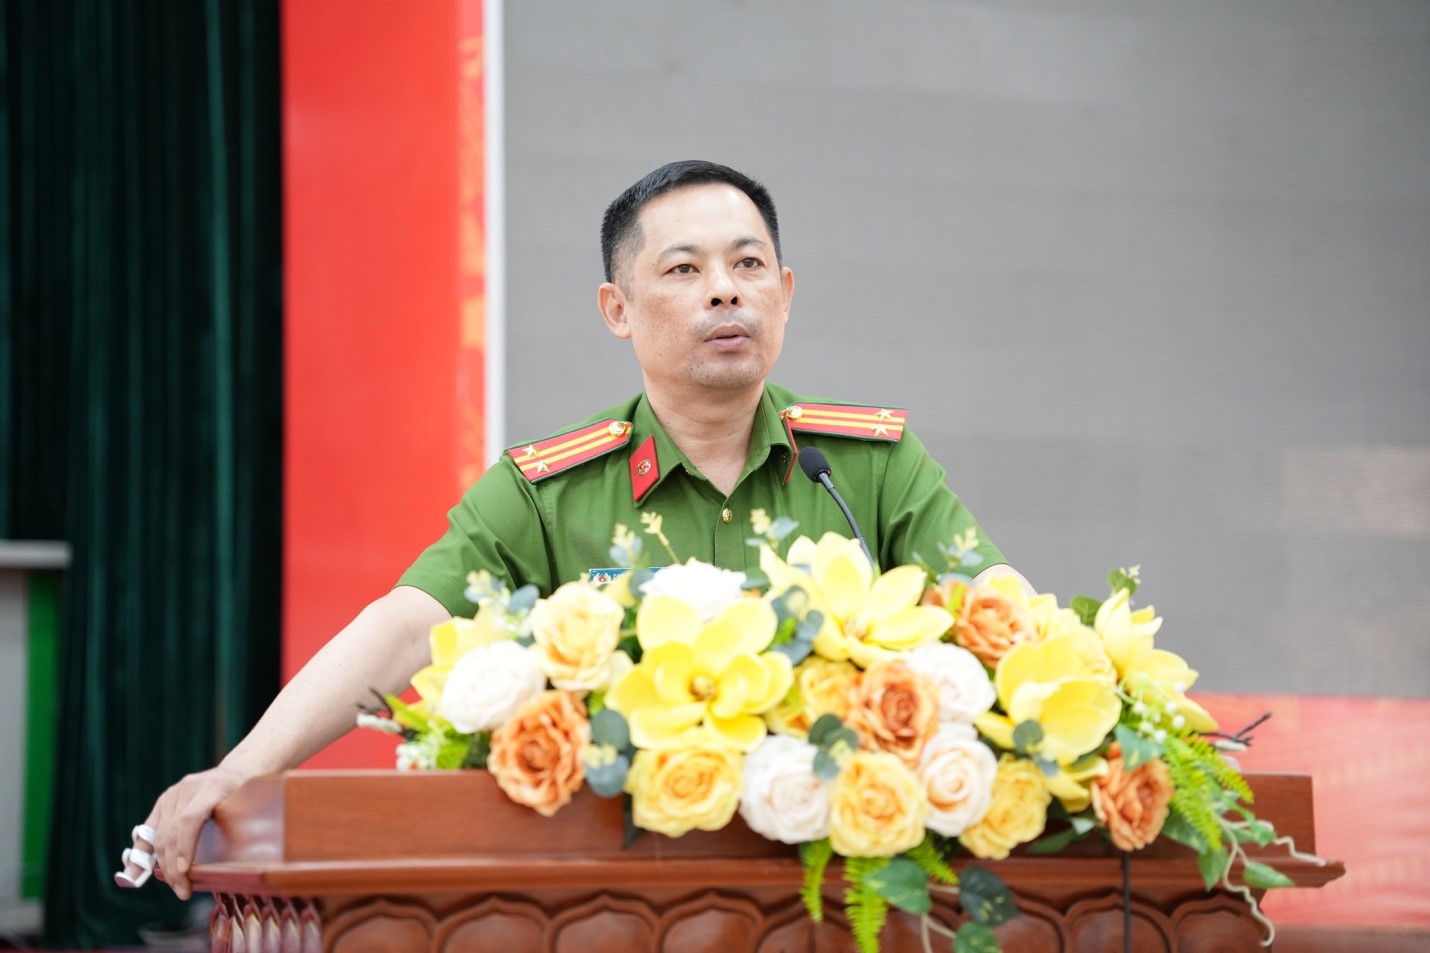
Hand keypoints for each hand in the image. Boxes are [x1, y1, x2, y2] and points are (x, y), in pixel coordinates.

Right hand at [115, 762, 250, 899]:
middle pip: (171, 832)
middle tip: (183, 891)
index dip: (184, 847)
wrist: (238, 770)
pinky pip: (148, 831)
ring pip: (158, 835)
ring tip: (175, 886)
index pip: (190, 820)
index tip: (184, 872)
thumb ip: (242, 828)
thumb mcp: (252, 804)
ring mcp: (173, 794)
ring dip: (163, 865)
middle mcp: (188, 788)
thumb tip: (238, 868)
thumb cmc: (248, 794)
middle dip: (174, 867)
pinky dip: (142, 855)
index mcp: (212, 787)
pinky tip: (133, 875)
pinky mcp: (163, 801)